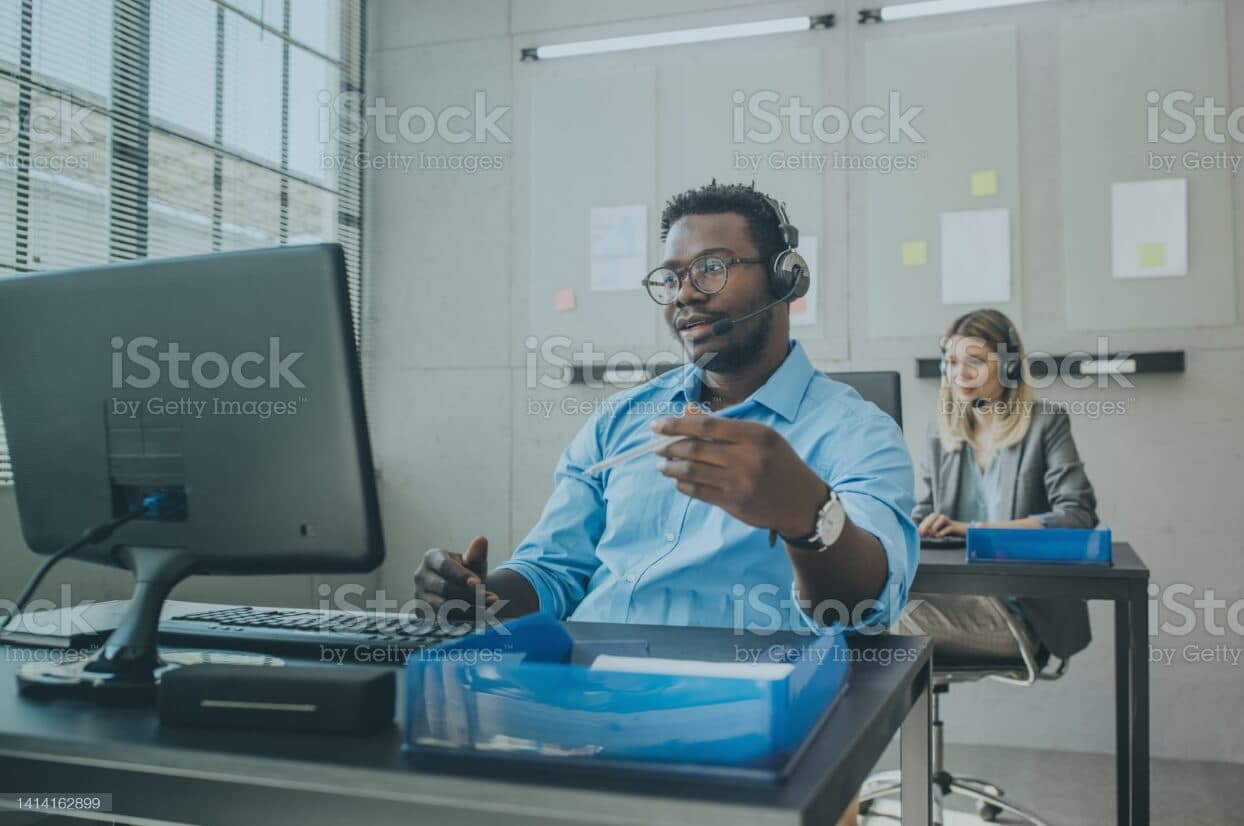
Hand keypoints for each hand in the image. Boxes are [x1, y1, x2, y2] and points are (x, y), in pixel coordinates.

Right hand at [414, 536, 497, 622]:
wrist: (462, 591)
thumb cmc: (468, 572)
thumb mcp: (474, 562)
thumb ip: (477, 554)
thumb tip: (482, 540)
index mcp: (431, 557)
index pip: (445, 567)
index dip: (462, 576)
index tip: (478, 584)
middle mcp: (421, 576)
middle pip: (444, 588)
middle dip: (469, 595)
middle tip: (492, 600)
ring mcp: (419, 595)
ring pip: (443, 606)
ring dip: (469, 609)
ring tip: (490, 609)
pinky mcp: (423, 613)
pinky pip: (443, 618)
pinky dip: (463, 619)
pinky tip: (481, 617)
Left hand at [651, 406, 827, 538]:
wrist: (803, 502)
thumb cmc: (779, 463)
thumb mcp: (760, 437)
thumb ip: (724, 426)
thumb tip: (687, 412)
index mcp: (754, 434)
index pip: (706, 425)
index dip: (677, 424)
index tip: (657, 425)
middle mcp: (747, 458)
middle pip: (695, 448)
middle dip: (669, 446)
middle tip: (656, 447)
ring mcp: (740, 482)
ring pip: (693, 472)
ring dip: (671, 467)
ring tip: (662, 464)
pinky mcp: (734, 503)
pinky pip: (699, 492)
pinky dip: (683, 485)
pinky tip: (678, 480)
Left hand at [917, 512, 966, 537]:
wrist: (963, 531)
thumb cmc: (947, 531)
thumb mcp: (937, 531)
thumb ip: (929, 531)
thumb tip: (921, 534)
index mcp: (937, 517)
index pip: (927, 518)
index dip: (922, 525)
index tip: (919, 533)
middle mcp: (942, 517)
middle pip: (933, 516)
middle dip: (926, 524)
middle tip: (922, 533)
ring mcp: (949, 521)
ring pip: (941, 519)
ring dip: (935, 526)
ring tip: (931, 534)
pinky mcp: (955, 527)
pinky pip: (949, 527)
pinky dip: (943, 532)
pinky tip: (938, 536)